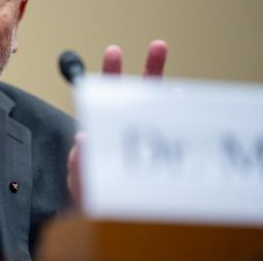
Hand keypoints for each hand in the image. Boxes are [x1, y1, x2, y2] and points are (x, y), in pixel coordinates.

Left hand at [67, 40, 167, 207]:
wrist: (104, 215)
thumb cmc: (90, 193)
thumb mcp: (79, 177)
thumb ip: (80, 160)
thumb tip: (85, 138)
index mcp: (101, 129)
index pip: (105, 97)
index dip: (111, 74)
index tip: (115, 51)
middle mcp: (123, 132)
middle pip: (137, 98)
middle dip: (149, 71)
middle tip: (159, 46)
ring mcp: (142, 145)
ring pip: (156, 116)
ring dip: (168, 100)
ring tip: (180, 89)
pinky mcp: (155, 161)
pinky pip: (167, 142)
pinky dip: (176, 128)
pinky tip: (183, 117)